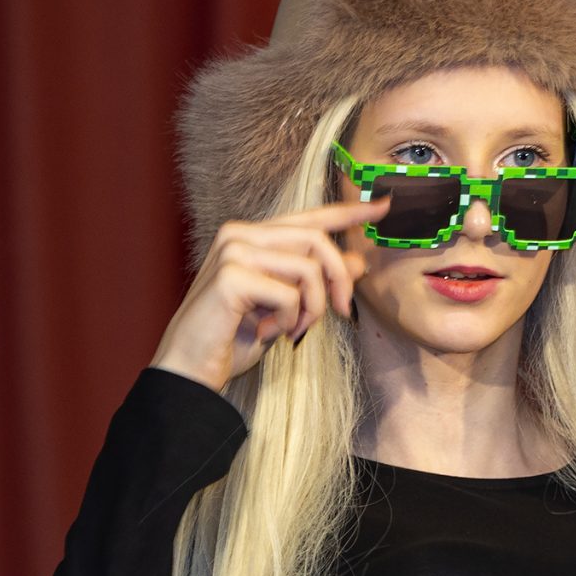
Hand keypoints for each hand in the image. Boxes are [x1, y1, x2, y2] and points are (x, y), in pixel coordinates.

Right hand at [148, 199, 387, 392]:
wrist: (190, 370)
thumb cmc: (233, 340)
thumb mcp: (288, 309)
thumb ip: (317, 282)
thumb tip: (357, 261)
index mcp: (253, 237)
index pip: (309, 217)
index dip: (349, 213)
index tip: (384, 206)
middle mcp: (240, 234)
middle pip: (317, 240)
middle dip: (338, 280)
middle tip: (343, 313)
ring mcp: (233, 251)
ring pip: (308, 268)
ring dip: (312, 308)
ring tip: (292, 330)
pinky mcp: (231, 275)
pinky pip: (289, 294)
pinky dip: (289, 320)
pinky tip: (267, 332)